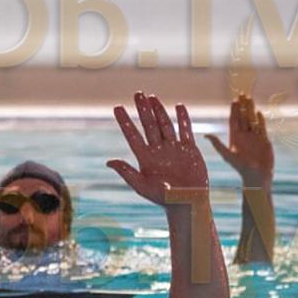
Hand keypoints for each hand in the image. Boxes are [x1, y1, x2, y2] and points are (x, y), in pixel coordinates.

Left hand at [109, 92, 210, 207]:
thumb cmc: (162, 198)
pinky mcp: (189, 150)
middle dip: (143, 109)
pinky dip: (183, 119)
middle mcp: (157, 150)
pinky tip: (178, 107)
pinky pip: (185, 131)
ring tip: (152, 97)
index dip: (125, 121)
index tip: (117, 107)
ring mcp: (173, 148)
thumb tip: (108, 161)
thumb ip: (126, 172)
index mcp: (144, 158)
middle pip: (149, 125)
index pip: (132, 135)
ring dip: (159, 111)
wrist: (187, 204)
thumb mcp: (141, 186)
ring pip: (165, 125)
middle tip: (137, 93)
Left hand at [205, 93, 274, 187]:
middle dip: (242, 106)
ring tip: (251, 99)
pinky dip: (260, 120)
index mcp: (235, 137)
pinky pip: (262, 128)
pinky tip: (259, 113)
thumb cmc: (240, 167)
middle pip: (243, 117)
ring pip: (252, 120)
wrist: (256, 175)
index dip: (234, 110)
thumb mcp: (227, 155)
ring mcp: (254, 137)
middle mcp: (244, 135)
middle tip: (243, 94)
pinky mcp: (264, 140)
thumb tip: (206, 135)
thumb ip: (217, 144)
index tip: (234, 100)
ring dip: (251, 110)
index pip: (234, 120)